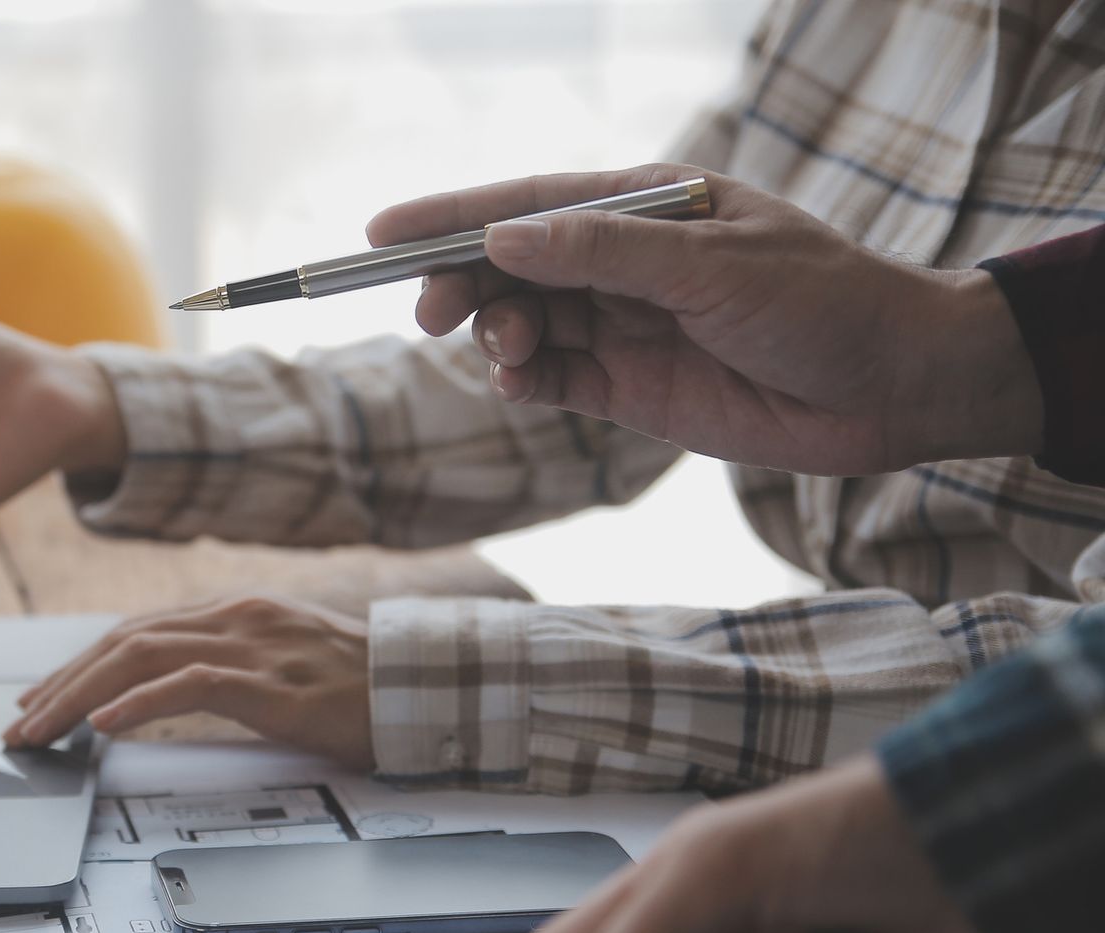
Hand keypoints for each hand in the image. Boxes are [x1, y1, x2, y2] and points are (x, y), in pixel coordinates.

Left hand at [3, 596, 373, 771]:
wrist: (426, 687)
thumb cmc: (358, 687)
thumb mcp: (280, 664)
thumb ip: (226, 666)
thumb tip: (161, 695)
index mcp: (235, 612)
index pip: (135, 632)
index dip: (78, 665)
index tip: (40, 698)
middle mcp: (236, 617)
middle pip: (125, 640)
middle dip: (62, 684)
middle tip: (21, 723)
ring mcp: (255, 646)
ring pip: (143, 656)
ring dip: (80, 696)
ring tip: (43, 729)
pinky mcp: (273, 683)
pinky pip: (192, 685)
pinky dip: (141, 703)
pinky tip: (106, 724)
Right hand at [366, 164, 1042, 474]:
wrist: (892, 389)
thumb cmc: (821, 302)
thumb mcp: (712, 264)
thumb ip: (604, 251)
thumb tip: (505, 236)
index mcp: (646, 204)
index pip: (528, 202)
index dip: (450, 216)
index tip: (380, 234)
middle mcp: (623, 261)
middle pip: (509, 263)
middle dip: (460, 282)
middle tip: (428, 313)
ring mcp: (621, 325)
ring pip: (522, 322)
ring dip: (496, 334)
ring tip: (509, 351)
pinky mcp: (628, 388)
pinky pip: (550, 376)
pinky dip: (522, 378)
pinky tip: (520, 382)